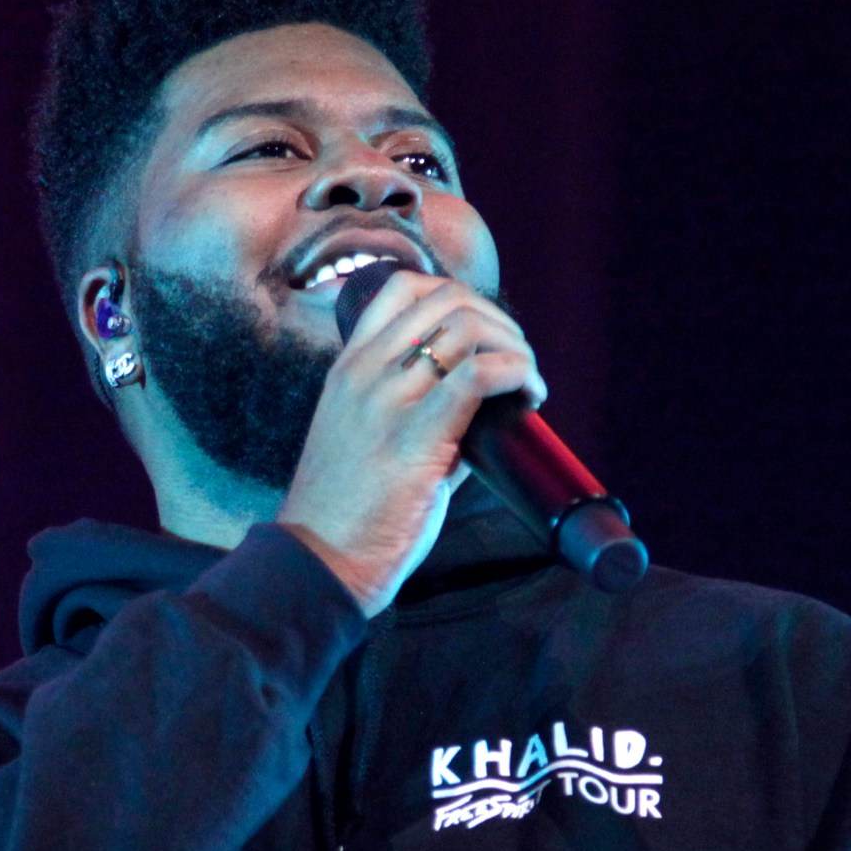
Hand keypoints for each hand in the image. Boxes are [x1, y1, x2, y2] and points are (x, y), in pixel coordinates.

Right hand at [277, 271, 544, 614]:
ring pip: (468, 328)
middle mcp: (365, 372)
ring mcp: (387, 399)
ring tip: (528, 384)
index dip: (460, 299)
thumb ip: (416, 412)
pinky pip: (479, 374)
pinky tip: (530, 397)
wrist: (320, 562)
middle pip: (447, 300)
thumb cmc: (348, 515)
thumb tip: (483, 408)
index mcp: (348, 367)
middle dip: (499, 323)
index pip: (404, 287)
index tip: (486, 339)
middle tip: (519, 365)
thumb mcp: (369, 440)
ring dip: (515, 348)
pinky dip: (518, 373)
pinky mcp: (416, 435)